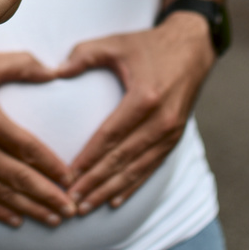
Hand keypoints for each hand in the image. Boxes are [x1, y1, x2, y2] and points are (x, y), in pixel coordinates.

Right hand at [0, 46, 76, 227]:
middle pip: (21, 179)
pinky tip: (16, 220)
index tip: (71, 178)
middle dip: (49, 196)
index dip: (52, 167)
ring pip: (2, 194)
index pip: (29, 150)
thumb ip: (23, 65)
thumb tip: (54, 71)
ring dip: (29, 209)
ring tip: (52, 219)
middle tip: (71, 209)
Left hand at [57, 16, 214, 213]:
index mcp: (144, 97)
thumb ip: (84, 54)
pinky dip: (132, 185)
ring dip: (110, 189)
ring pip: (136, 169)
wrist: (193, 47)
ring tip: (86, 206)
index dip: (88, 158)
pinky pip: (151, 167)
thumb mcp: (116, 43)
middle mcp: (161, 119)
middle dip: (95, 182)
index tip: (68, 176)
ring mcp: (171, 131)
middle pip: (122, 159)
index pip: (110, 136)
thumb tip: (55, 71)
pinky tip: (115, 199)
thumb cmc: (148, 45)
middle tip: (70, 201)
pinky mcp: (175, 137)